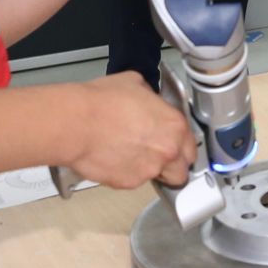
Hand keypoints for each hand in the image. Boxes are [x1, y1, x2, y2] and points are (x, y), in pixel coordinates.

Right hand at [66, 72, 194, 188]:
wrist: (76, 123)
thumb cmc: (101, 103)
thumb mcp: (136, 84)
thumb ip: (151, 98)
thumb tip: (149, 100)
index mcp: (174, 125)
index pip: (191, 145)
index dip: (181, 144)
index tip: (173, 144)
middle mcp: (167, 150)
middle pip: (182, 169)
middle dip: (173, 164)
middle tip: (157, 155)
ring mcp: (149, 169)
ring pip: (159, 178)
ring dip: (151, 171)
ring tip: (132, 156)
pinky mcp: (129, 183)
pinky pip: (135, 182)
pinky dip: (128, 174)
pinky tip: (115, 159)